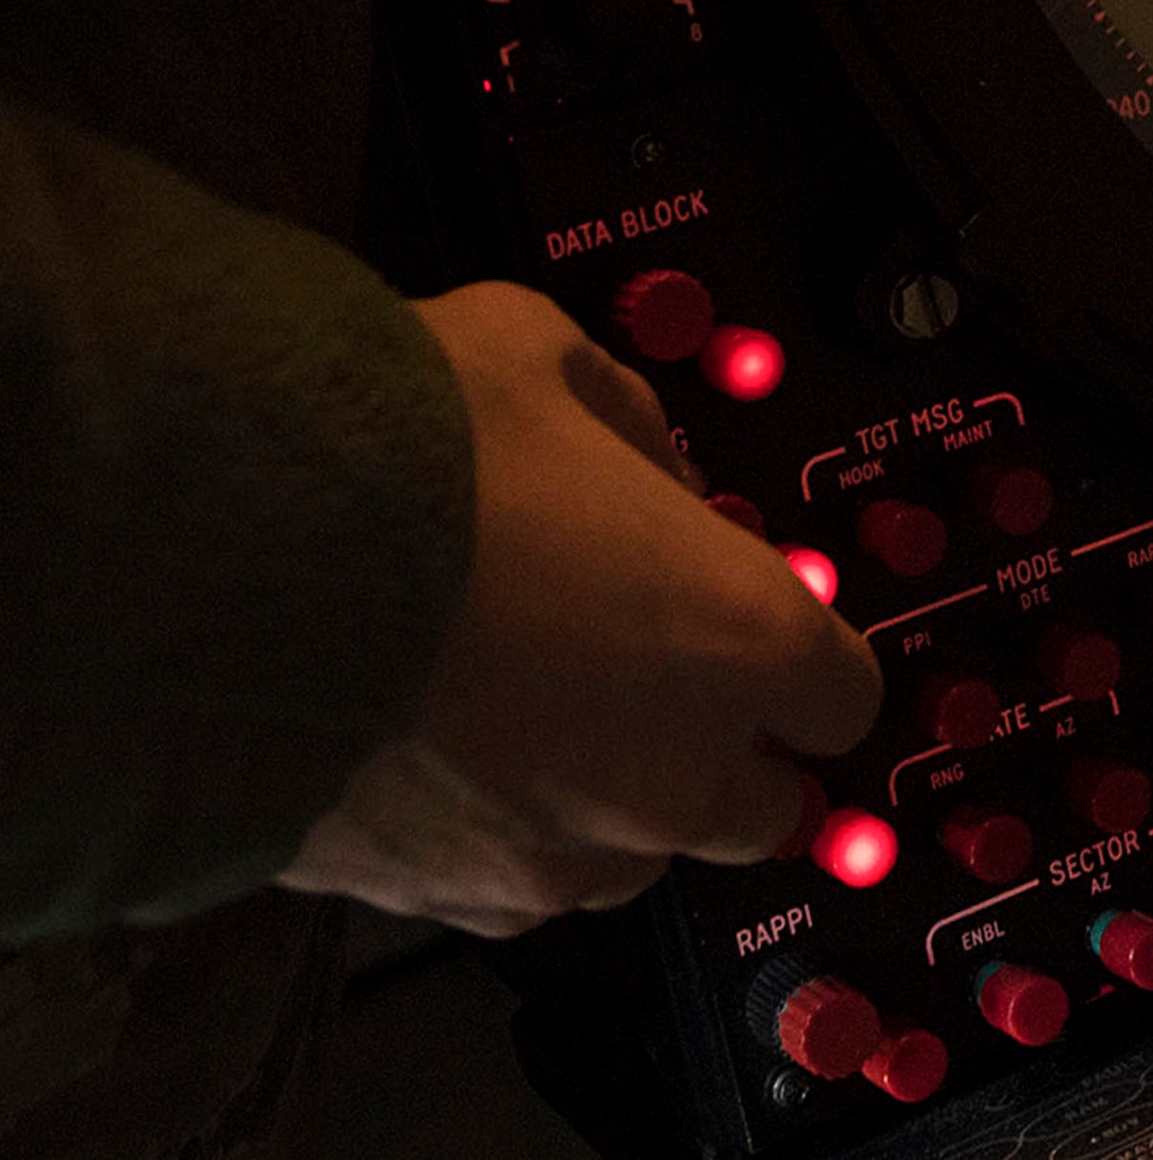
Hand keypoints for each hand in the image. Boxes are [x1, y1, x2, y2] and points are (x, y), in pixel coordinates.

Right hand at [275, 282, 881, 936]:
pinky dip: (506, 835)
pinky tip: (448, 753)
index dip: (810, 659)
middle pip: (768, 808)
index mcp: (740, 638)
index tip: (771, 633)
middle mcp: (674, 772)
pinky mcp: (451, 901)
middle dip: (736, 752)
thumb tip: (652, 463)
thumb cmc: (393, 445)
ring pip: (639, 861)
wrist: (201, 562)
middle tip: (666, 682)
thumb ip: (631, 421)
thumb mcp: (536, 355)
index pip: (846, 694)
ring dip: (618, 801)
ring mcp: (563, 852)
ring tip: (535, 713)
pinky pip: (518, 888)